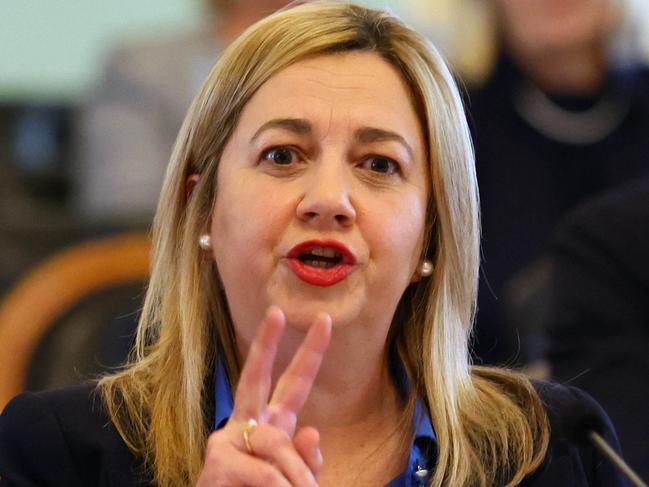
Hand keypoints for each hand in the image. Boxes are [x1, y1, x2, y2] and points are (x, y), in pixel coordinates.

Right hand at [197, 307, 331, 486]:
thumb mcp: (292, 479)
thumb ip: (304, 460)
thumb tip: (311, 433)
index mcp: (271, 425)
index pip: (293, 384)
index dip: (310, 354)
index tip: (324, 321)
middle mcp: (245, 425)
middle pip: (255, 377)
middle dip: (266, 344)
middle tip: (276, 311)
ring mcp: (226, 441)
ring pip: (276, 443)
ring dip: (296, 477)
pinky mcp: (217, 462)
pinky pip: (264, 472)